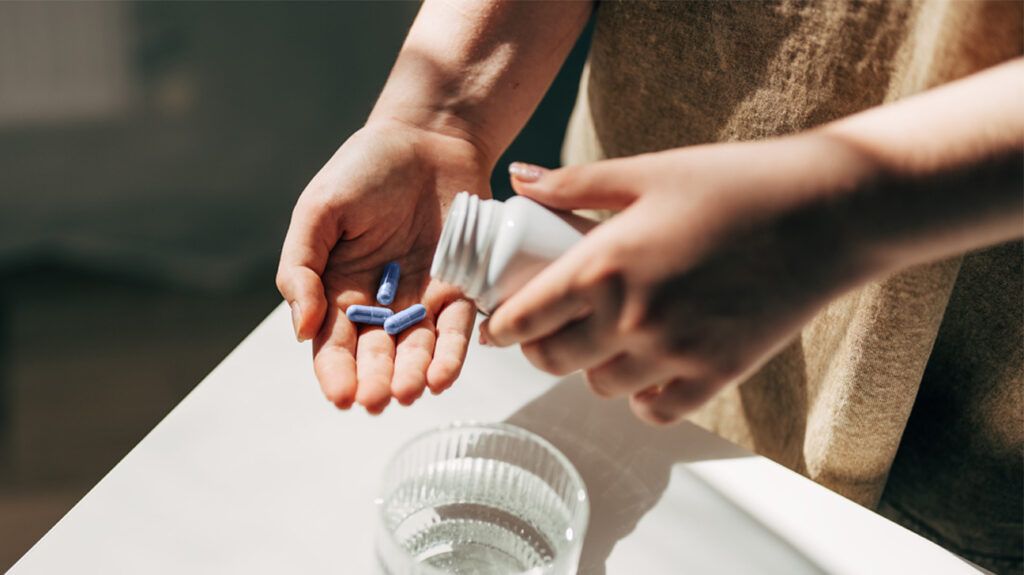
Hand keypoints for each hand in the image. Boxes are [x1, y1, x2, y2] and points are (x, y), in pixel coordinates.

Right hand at [277, 120, 489, 412]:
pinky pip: (459, 328)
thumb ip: (301, 268)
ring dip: (415, 374)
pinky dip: (452, 353)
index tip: (341, 396)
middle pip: (377, 355)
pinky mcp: (463, 288)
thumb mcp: (318, 211)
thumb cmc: (363, 169)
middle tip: (377, 400)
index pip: (334, 345)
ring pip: (418, 349)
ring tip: (411, 392)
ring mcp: (423, 299)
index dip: (336, 372)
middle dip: (377, 381)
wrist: (428, 136)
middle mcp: (382, 304)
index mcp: (339, 290)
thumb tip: (301, 329)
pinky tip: (444, 376)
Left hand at [482, 136, 873, 424]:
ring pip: (600, 386)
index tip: (499, 325)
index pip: (525, 317)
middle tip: (548, 330)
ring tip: (603, 339)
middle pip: (554, 360)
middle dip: (540, 348)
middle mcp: (631, 319)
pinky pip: (655, 409)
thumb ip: (575, 184)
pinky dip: (642, 395)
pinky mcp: (716, 375)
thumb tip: (518, 179)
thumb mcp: (648, 172)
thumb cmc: (735, 184)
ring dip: (591, 367)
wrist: (826, 213)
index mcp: (604, 265)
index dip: (502, 326)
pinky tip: (647, 367)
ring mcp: (674, 353)